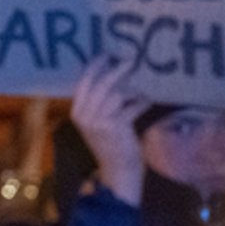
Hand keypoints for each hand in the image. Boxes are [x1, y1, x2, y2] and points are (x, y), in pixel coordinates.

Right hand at [71, 57, 147, 206]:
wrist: (117, 170)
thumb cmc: (110, 144)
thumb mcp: (96, 122)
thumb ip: (98, 103)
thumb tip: (112, 75)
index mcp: (77, 112)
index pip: (83, 82)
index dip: (95, 67)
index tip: (106, 56)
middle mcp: (85, 115)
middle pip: (101, 83)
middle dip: (116, 69)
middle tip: (129, 60)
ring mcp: (100, 121)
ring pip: (118, 93)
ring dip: (133, 89)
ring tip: (141, 89)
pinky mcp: (117, 126)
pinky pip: (133, 105)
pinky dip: (142, 102)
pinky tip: (147, 102)